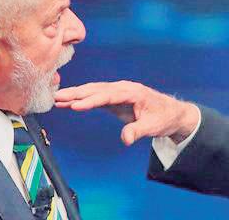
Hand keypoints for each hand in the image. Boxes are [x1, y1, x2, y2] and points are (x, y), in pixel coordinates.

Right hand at [54, 81, 199, 145]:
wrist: (171, 113)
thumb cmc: (164, 117)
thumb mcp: (153, 127)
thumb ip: (138, 131)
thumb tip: (125, 139)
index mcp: (133, 92)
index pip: (108, 95)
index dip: (91, 100)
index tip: (76, 105)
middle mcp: (124, 88)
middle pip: (97, 89)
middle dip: (77, 93)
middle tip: (57, 97)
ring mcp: (119, 92)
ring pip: (94, 91)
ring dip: (76, 95)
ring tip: (56, 99)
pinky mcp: (115, 99)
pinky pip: (96, 97)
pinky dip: (82, 99)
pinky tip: (68, 103)